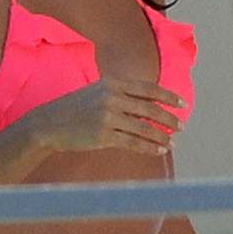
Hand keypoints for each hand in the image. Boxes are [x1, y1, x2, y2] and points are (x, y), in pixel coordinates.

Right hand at [30, 77, 185, 155]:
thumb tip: (148, 103)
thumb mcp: (98, 91)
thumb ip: (120, 93)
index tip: (182, 104)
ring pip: (143, 128)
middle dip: (169, 119)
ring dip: (161, 136)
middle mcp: (111, 98)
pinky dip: (149, 147)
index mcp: (112, 83)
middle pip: (149, 109)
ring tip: (172, 142)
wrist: (50, 123)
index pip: (148, 88)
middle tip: (181, 126)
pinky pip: (133, 143)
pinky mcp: (103, 136)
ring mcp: (107, 117)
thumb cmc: (76, 108)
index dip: (168, 97)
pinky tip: (159, 150)